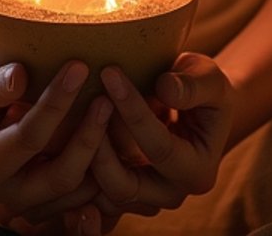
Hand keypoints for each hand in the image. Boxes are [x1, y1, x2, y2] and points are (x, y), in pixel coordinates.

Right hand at [0, 54, 113, 225]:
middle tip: (108, 96)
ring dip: (104, 153)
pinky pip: (88, 190)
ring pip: (81, 189)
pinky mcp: (52, 197)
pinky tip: (120, 128)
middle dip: (88, 137)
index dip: (56, 103)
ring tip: (121, 110)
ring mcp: (32, 200)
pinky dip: (107, 164)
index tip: (79, 66)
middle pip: (60, 176)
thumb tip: (19, 77)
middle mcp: (7, 193)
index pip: (28, 138)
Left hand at [87, 53, 233, 225]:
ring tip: (74, 111)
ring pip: (103, 192)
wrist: (196, 107)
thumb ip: (194, 85)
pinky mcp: (123, 192)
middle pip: (126, 185)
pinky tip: (62, 132)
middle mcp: (171, 194)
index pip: (159, 147)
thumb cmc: (203, 88)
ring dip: (86, 155)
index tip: (109, 72)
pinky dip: (79, 166)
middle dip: (101, 143)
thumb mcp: (209, 79)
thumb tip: (166, 88)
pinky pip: (93, 191)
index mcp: (198, 171)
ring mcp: (144, 198)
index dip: (133, 110)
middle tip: (84, 100)